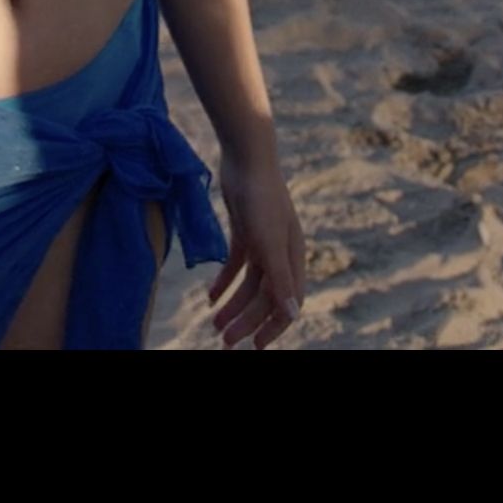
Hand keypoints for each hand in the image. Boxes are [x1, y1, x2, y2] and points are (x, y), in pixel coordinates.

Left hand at [207, 150, 306, 348]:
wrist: (246, 157)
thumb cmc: (261, 198)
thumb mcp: (267, 241)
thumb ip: (279, 278)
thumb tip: (292, 314)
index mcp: (293, 258)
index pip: (288, 302)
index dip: (274, 326)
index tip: (255, 346)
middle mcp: (281, 253)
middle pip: (266, 297)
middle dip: (247, 320)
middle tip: (225, 341)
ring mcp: (263, 242)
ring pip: (249, 284)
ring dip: (233, 305)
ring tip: (215, 323)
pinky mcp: (245, 232)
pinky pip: (236, 266)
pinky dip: (224, 282)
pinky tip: (209, 296)